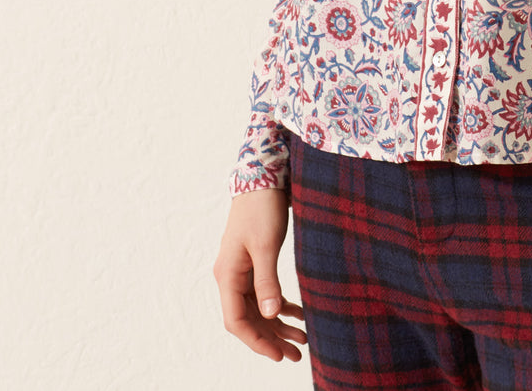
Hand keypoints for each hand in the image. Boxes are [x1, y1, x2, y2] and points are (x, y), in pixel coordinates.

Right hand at [213, 187, 307, 362]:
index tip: (279, 355)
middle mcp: (231, 276)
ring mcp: (242, 269)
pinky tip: (299, 314)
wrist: (261, 175)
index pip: (237, 321)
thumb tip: (271, 315)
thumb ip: (267, 282)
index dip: (257, 341)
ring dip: (278, 324)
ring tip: (303, 339)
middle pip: (249, 319)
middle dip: (272, 338)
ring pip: (259, 307)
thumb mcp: (266, 246)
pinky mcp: (255, 261)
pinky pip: (265, 292)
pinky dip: (281, 305)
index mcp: (228, 275)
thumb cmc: (261, 207)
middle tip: (297, 354)